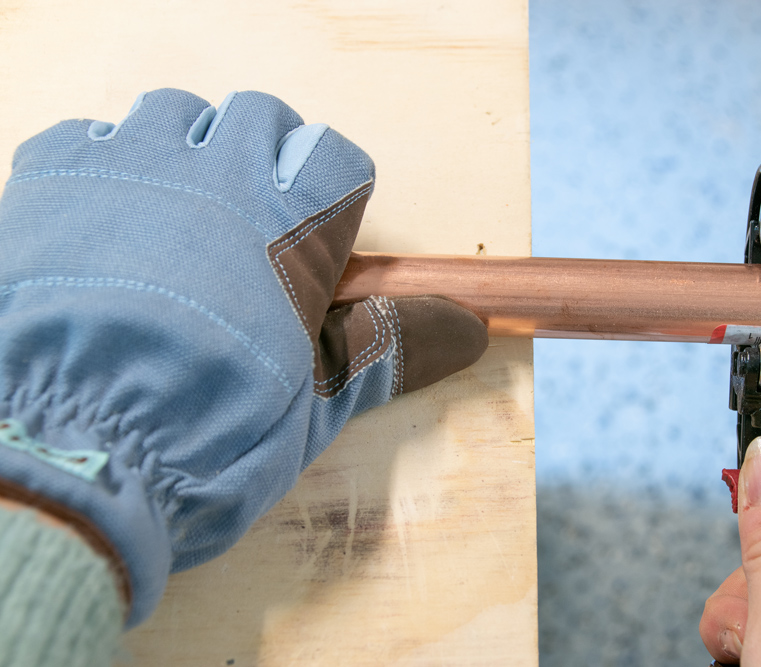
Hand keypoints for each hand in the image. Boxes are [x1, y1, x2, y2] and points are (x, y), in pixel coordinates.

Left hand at [0, 89, 486, 625]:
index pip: (336, 158)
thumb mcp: (317, 401)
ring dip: (185, 151)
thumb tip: (470, 331)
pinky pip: (87, 135)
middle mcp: (220, 173)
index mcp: (294, 224)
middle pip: (259, 117)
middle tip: (246, 224)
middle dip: (262, 156)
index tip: (314, 234)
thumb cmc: (212, 430)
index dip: (331, 192)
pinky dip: (103, 166)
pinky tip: (101, 225)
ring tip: (174, 218)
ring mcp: (133, 167)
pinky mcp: (49, 181)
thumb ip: (391, 349)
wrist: (78, 449)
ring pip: (175, 114)